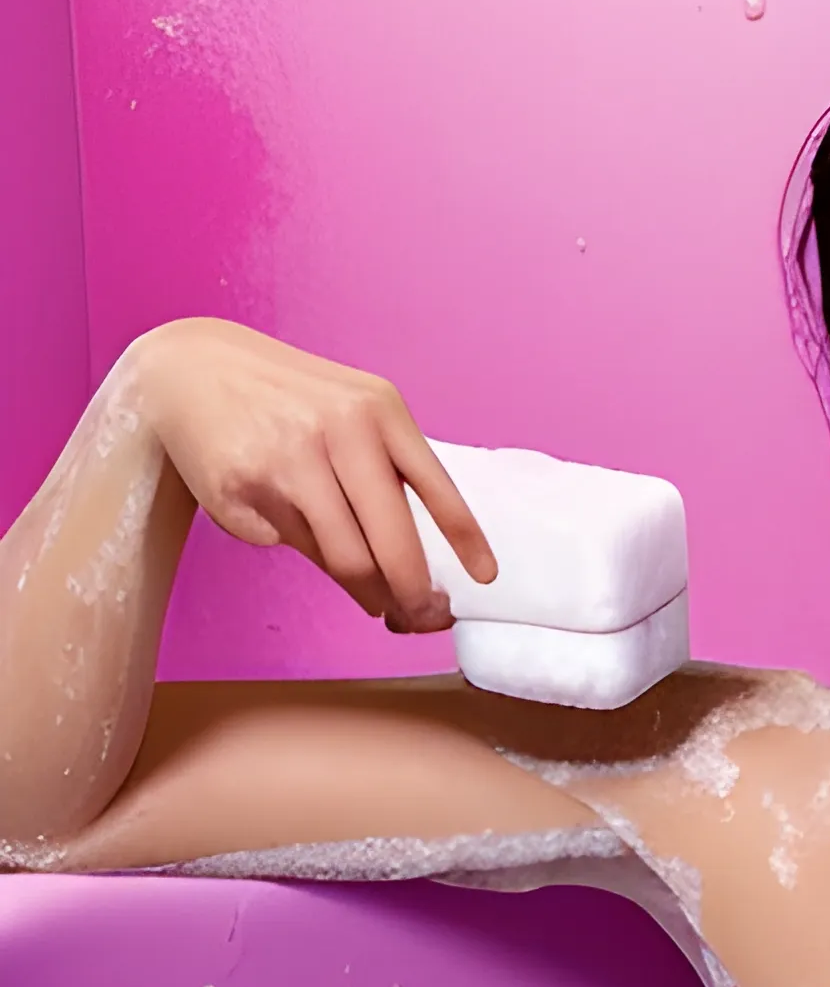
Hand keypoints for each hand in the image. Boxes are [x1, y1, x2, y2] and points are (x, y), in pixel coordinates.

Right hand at [122, 318, 495, 630]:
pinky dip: (310, 554)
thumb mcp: (350, 413)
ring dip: (368, 593)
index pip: (437, 488)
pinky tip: (303, 537)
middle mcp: (341, 430)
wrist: (189, 370)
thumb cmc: (289, 403)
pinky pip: (296, 545)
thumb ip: (385, 473)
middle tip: (422, 616)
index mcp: (381, 410)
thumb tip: (416, 564)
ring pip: (346, 557)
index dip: (465, 540)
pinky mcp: (246, 486)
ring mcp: (290, 458)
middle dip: (413, 592)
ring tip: (376, 601)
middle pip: (391, 541)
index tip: (483, 578)